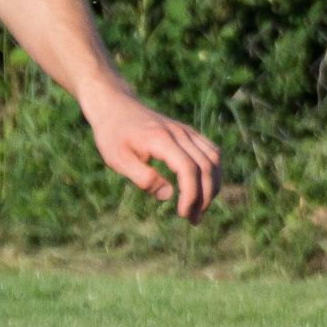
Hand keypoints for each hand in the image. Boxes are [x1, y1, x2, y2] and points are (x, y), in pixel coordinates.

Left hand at [82, 88, 223, 221]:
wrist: (115, 106)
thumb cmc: (113, 135)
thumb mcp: (118, 159)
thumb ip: (143, 177)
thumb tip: (169, 195)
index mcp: (161, 140)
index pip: (188, 169)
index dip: (191, 195)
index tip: (182, 214)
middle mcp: (179, 133)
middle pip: (206, 166)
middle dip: (205, 196)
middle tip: (193, 219)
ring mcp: (186, 131)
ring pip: (213, 159)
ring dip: (213, 186)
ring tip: (200, 209)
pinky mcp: (188, 133)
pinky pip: (211, 151)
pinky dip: (213, 172)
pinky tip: (204, 189)